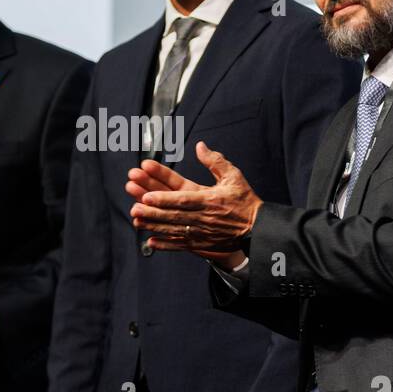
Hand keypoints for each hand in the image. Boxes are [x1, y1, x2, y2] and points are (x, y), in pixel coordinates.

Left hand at [127, 156, 243, 265]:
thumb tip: (200, 146)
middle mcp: (203, 217)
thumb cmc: (245, 202)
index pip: (183, 198)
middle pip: (173, 214)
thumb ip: (215, 161)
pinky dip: (165, 244)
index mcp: (210, 200)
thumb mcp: (233, 177)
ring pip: (173, 229)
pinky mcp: (202, 244)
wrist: (257, 230)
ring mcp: (201, 233)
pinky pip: (181, 245)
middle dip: (152, 211)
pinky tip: (151, 242)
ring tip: (136, 219)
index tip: (147, 196)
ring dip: (154, 225)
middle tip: (134, 206)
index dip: (164, 198)